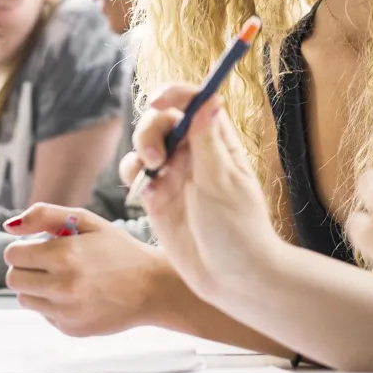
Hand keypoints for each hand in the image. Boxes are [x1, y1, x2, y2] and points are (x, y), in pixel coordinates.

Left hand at [3, 204, 169, 335]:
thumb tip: (9, 226)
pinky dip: (53, 303)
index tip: (40, 246)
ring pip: (24, 298)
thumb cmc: (119, 249)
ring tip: (63, 277)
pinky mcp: (70, 328)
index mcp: (65, 254)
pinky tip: (78, 294)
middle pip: (13, 278)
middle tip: (49, 261)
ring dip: (36, 286)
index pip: (13, 254)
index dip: (24, 247)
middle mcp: (62, 286)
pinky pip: (44, 314)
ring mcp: (66, 311)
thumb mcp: (88, 221)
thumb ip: (45, 216)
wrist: (152, 287)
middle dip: (25, 267)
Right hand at [120, 84, 281, 309]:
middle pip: (162, 119)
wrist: (232, 278)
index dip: (175, 94)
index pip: (194, 102)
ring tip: (152, 173)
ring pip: (145, 144)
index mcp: (217, 142)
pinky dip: (134, 178)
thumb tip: (209, 98)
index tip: (159, 101)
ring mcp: (174, 175)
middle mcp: (194, 153)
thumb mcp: (223, 182)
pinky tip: (146, 197)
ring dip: (140, 151)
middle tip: (155, 157)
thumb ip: (208, 141)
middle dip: (150, 129)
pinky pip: (136, 175)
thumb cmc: (238, 229)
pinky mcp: (157, 198)